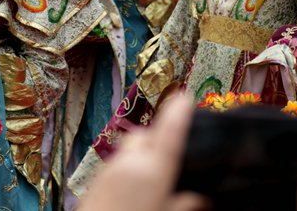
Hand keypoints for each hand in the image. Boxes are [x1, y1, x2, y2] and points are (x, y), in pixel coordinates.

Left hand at [79, 97, 207, 210]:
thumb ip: (185, 205)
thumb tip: (202, 199)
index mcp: (152, 170)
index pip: (169, 130)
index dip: (179, 112)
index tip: (185, 97)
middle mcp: (129, 163)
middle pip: (146, 135)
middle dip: (160, 139)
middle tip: (175, 158)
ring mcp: (108, 172)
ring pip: (130, 150)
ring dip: (143, 155)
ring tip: (156, 179)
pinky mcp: (94, 184)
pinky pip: (117, 166)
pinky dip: (129, 168)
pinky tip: (135, 192)